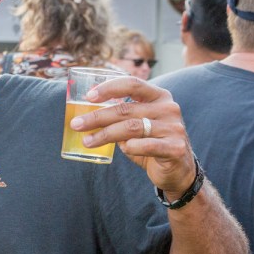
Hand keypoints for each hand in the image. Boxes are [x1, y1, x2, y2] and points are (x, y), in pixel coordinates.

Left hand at [68, 77, 196, 195]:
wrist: (178, 170)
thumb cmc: (150, 143)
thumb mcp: (136, 125)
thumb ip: (120, 117)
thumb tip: (85, 116)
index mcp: (159, 96)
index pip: (132, 84)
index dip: (109, 88)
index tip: (88, 97)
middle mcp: (169, 108)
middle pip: (126, 109)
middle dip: (97, 117)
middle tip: (76, 124)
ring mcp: (174, 127)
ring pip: (132, 127)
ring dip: (104, 134)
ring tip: (87, 141)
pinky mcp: (176, 147)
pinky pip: (146, 145)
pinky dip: (130, 147)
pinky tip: (122, 149)